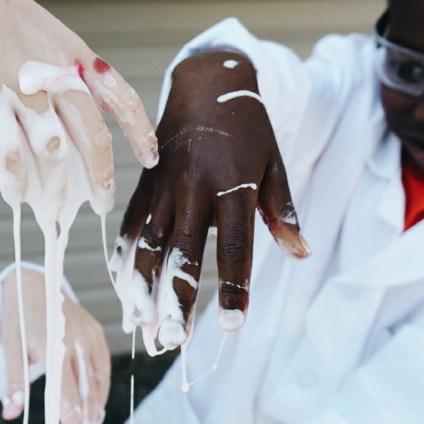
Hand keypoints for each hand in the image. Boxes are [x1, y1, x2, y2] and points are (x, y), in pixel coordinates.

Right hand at [0, 0, 157, 218]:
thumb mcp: (39, 29)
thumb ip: (64, 66)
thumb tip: (87, 106)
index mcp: (71, 54)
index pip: (121, 96)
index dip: (140, 131)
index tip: (150, 158)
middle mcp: (52, 72)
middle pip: (92, 136)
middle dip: (101, 178)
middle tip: (102, 205)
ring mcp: (19, 87)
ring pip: (51, 152)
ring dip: (56, 191)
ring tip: (56, 215)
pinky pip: (7, 151)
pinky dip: (14, 181)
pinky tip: (18, 197)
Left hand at [0, 268, 109, 423]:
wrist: (34, 282)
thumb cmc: (18, 318)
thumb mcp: (10, 347)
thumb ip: (14, 381)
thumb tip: (11, 414)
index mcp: (53, 345)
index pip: (66, 391)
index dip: (72, 420)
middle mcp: (76, 340)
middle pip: (87, 390)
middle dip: (87, 421)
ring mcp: (90, 335)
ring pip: (99, 380)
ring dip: (96, 408)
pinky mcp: (96, 332)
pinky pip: (103, 367)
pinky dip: (100, 389)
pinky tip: (95, 405)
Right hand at [109, 49, 308, 353]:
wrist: (206, 81)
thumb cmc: (247, 127)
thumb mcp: (274, 163)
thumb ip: (283, 210)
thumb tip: (302, 254)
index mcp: (234, 186)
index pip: (234, 247)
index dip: (233, 288)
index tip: (232, 325)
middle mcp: (195, 188)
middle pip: (183, 253)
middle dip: (176, 300)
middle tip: (173, 342)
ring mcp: (164, 185)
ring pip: (148, 244)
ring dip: (142, 288)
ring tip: (141, 326)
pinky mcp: (144, 182)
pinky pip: (129, 225)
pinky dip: (124, 258)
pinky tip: (122, 288)